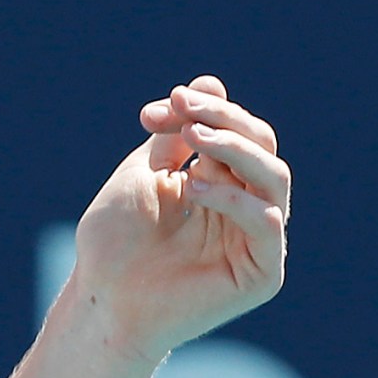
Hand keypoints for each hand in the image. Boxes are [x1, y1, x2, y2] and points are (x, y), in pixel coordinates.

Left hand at [64, 76, 290, 366]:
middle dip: (225, 119)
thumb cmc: (115, 242)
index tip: (160, 107)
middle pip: (263, 146)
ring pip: (275, 178)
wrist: (102, 297)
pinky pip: (269, 224)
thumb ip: (178, 134)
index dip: (205, 109)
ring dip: (236, 150)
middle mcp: (247, 207)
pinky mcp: (262, 273)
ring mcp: (258, 240)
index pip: (238, 131)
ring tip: (196, 140)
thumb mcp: (144, 173)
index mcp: (222, 182)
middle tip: (184, 111)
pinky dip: (237, 197)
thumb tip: (210, 80)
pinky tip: (197, 189)